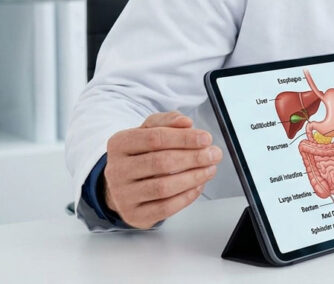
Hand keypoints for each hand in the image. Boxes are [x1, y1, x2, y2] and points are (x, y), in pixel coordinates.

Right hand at [103, 111, 222, 228]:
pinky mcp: (133, 214)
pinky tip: (198, 186)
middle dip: (193, 158)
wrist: (125, 184)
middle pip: (160, 162)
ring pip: (163, 187)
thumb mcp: (150, 131)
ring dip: (193, 178)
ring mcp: (122, 195)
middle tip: (214, 155)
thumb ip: (168, 122)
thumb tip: (185, 122)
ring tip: (210, 169)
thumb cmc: (142, 154)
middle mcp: (116, 170)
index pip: (155, 138)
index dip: (184, 138)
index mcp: (120, 143)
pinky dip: (186, 197)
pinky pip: (165, 208)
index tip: (206, 139)